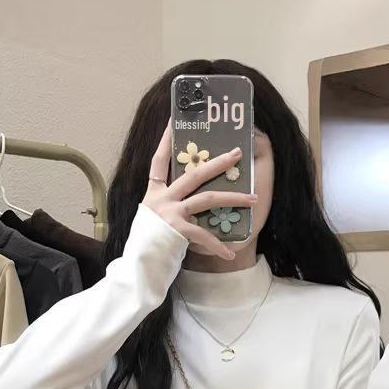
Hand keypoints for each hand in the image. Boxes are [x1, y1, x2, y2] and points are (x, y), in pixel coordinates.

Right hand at [142, 122, 257, 261]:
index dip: (165, 141)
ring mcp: (170, 213)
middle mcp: (161, 199)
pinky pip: (205, 235)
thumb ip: (165, 208)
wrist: (136, 267)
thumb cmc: (145, 247)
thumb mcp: (150, 220)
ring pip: (207, 198)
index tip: (172, 121)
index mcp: (153, 194)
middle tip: (237, 153)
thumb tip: (184, 204)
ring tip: (253, 198)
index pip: (158, 161)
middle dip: (218, 162)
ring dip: (233, 198)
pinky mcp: (178, 230)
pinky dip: (218, 246)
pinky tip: (230, 253)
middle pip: (194, 174)